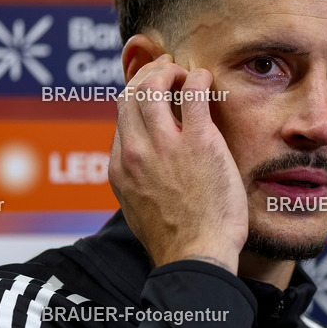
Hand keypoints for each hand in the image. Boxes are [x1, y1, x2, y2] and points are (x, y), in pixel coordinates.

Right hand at [108, 54, 247, 272]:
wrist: (196, 256)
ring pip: (152, 86)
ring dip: (168, 71)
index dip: (136, 97)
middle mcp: (135, 152)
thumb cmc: (177, 241)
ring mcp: (165, 146)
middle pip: (130, 95)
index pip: (120, 117)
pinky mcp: (198, 142)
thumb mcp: (138, 209)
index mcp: (119, 168)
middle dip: (148, 75)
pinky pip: (194, 93)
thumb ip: (136, 182)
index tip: (153, 92)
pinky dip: (198, 78)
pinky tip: (206, 80)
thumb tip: (142, 170)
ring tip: (184, 73)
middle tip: (168, 71)